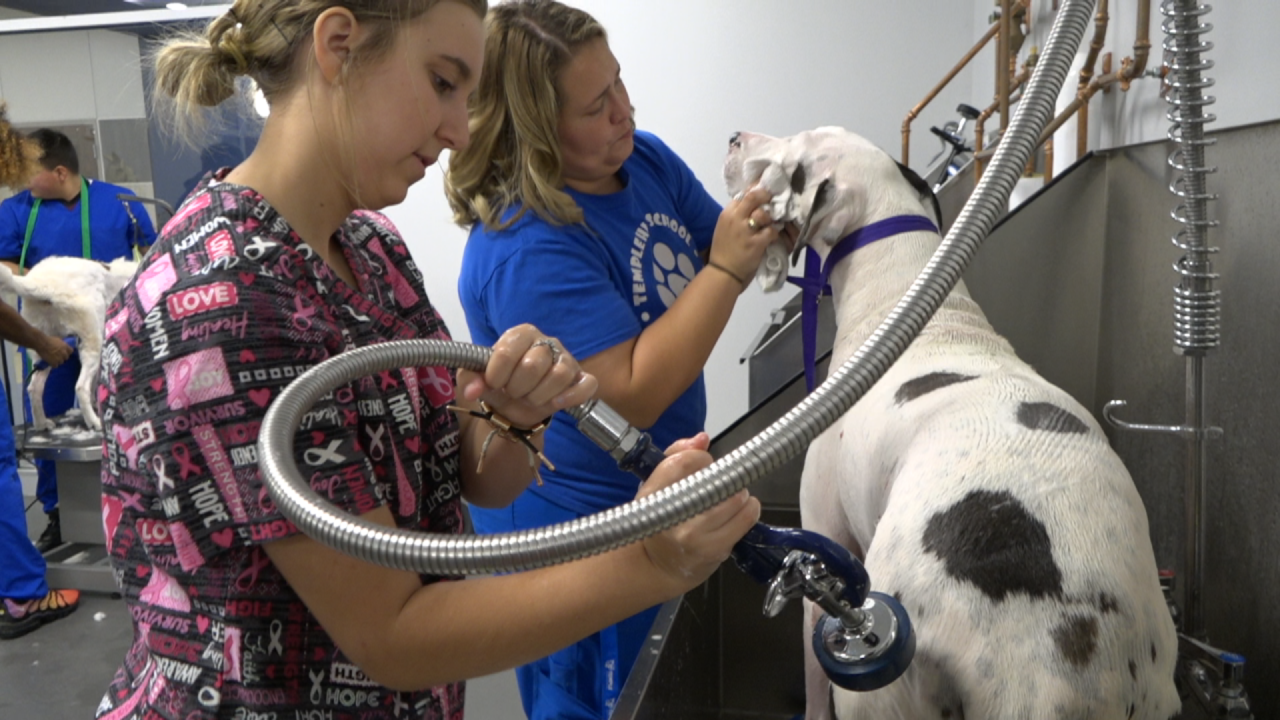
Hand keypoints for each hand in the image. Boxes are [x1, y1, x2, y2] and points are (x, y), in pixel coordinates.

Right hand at [34, 335, 72, 368]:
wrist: (41, 343)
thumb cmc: (48, 340)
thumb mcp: (58, 340)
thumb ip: (62, 344)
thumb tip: (63, 346)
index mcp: (66, 347)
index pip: (71, 351)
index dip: (67, 352)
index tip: (64, 352)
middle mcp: (64, 353)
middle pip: (66, 358)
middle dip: (62, 357)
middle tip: (57, 356)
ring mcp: (59, 359)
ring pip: (61, 362)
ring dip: (58, 361)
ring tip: (53, 359)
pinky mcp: (54, 363)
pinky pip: (55, 366)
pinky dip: (53, 365)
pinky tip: (50, 362)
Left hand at [457, 324, 597, 427]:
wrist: (514, 405)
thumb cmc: (498, 384)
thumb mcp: (478, 378)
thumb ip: (470, 378)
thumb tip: (472, 390)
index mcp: (520, 334)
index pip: (507, 351)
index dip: (496, 374)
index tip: (493, 383)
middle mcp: (546, 342)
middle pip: (533, 365)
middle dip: (517, 387)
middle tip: (513, 392)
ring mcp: (566, 359)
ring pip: (559, 375)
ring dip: (538, 395)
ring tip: (530, 399)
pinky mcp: (581, 378)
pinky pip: (586, 384)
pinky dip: (571, 396)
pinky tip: (556, 403)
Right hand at [637, 432, 759, 593]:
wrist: (658, 566)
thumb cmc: (661, 521)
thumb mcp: (658, 486)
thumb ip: (678, 456)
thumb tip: (702, 439)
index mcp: (653, 494)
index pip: (684, 462)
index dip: (702, 459)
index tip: (705, 464)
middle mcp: (673, 514)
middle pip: (715, 479)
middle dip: (723, 478)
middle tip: (719, 484)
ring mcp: (695, 534)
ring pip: (735, 498)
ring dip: (738, 494)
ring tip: (729, 498)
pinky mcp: (715, 549)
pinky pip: (746, 519)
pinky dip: (748, 510)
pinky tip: (739, 512)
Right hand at [707, 185, 787, 286]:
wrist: (723, 272)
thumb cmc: (724, 250)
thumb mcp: (724, 227)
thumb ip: (736, 215)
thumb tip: (752, 205)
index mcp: (727, 214)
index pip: (743, 195)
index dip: (756, 191)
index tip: (764, 193)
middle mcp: (735, 219)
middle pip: (753, 197)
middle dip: (765, 196)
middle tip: (773, 200)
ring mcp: (745, 231)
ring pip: (764, 214)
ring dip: (770, 218)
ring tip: (772, 223)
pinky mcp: (756, 243)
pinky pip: (771, 231)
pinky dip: (774, 234)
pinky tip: (772, 238)